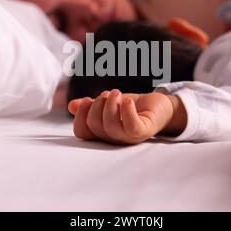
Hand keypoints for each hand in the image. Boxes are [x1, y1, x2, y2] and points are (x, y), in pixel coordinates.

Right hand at [68, 89, 184, 144]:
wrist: (159, 106)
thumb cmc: (132, 107)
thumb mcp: (108, 103)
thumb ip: (90, 105)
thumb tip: (71, 105)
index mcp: (102, 133)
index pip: (82, 132)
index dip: (80, 115)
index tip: (87, 100)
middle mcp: (113, 138)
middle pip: (94, 126)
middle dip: (97, 105)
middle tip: (107, 93)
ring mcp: (128, 137)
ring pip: (110, 127)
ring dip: (110, 105)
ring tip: (116, 93)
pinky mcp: (143, 132)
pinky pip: (131, 127)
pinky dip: (127, 111)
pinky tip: (128, 100)